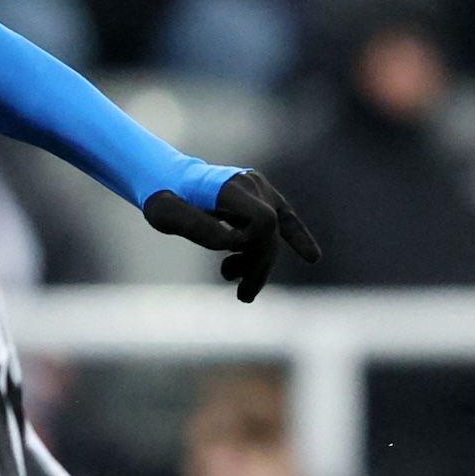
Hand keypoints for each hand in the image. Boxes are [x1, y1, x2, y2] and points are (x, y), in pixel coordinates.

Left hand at [143, 170, 320, 302]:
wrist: (163, 180)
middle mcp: (252, 185)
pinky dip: (298, 237)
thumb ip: (196, 226)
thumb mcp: (166, 214)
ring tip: (236, 283)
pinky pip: (287, 220)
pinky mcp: (263, 199)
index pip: (263, 221)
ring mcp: (260, 190)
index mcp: (231, 187)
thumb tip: (233, 244)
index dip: (251, 244)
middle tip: (242, 295)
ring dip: (259, 264)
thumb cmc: (161, 197)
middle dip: (257, 266)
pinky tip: (313, 257)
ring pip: (272, 235)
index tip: (226, 256)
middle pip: (269, 234)